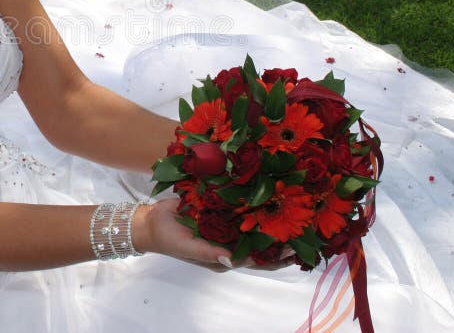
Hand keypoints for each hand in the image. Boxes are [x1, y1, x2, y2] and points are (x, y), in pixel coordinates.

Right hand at [132, 199, 295, 272]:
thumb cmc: (168, 238)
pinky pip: (238, 207)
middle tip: (303, 229)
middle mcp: (228, 241)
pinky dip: (253, 203)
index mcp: (224, 256)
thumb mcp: (187, 248)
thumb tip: (234, 260)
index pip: (255, 260)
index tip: (295, 250)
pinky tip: (267, 193)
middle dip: (280, 239)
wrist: (150, 220)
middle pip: (260, 243)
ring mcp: (225, 225)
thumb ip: (210, 254)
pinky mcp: (218, 208)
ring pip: (252, 224)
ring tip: (293, 211)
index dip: (275, 257)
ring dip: (270, 220)